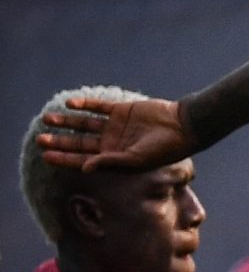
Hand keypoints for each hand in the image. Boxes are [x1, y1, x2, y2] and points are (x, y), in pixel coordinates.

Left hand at [34, 92, 192, 171]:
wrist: (183, 126)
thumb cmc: (164, 149)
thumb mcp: (136, 159)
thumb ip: (110, 162)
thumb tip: (84, 168)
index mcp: (115, 158)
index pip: (83, 159)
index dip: (64, 158)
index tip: (46, 155)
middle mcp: (112, 143)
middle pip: (80, 142)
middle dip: (60, 141)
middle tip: (40, 138)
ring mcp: (116, 126)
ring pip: (84, 124)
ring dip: (67, 121)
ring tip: (48, 119)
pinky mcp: (122, 110)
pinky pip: (98, 107)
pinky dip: (84, 105)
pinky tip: (69, 103)